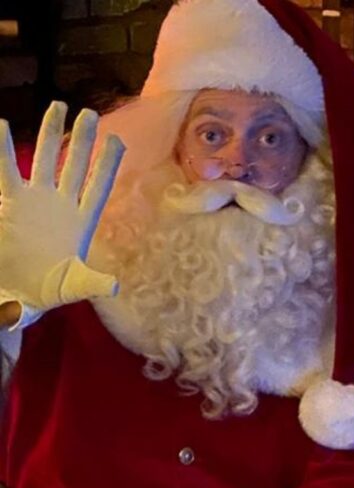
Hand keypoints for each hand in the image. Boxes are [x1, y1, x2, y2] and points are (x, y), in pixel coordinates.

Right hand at [0, 101, 123, 324]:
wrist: (20, 293)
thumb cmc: (51, 290)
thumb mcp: (75, 286)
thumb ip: (92, 283)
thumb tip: (113, 286)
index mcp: (83, 222)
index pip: (99, 187)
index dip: (108, 165)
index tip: (118, 140)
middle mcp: (62, 205)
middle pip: (75, 165)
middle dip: (82, 140)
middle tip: (88, 111)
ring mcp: (36, 201)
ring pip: (45, 160)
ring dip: (50, 135)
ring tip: (57, 106)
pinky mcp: (11, 204)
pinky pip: (6, 172)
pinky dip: (3, 150)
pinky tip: (1, 126)